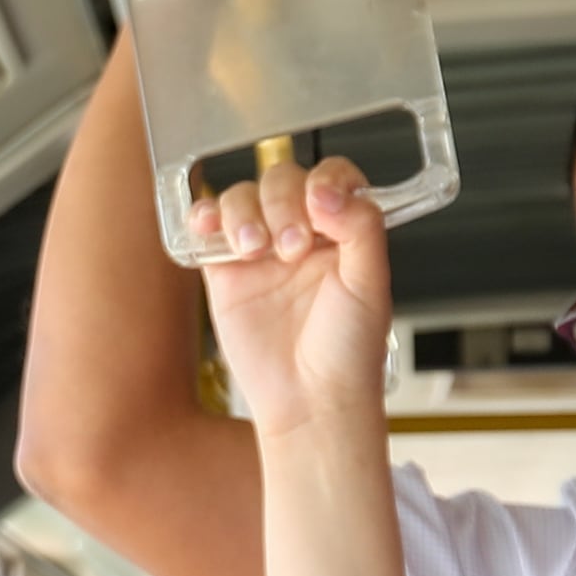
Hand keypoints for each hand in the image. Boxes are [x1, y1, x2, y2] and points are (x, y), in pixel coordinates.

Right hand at [200, 153, 395, 448]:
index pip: (331, 176)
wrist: (311, 400)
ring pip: (242, 197)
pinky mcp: (225, 270)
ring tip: (255, 252)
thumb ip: (361, 227)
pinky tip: (211, 230)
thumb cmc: (348, 351)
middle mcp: (302, 232)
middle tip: (291, 249)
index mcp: (343, 229)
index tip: (320, 205)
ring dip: (244, 214)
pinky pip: (207, 227)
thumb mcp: (372, 284)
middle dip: (282, 205)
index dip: (323, 181)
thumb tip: (329, 192)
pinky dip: (204, 218)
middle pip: (281, 180)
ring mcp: (262, 249)